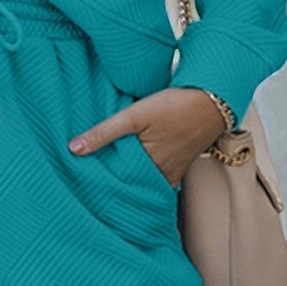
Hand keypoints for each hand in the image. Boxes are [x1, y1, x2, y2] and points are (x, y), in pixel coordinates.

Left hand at [67, 85, 228, 184]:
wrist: (213, 101)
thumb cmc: (176, 106)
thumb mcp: (134, 116)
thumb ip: (104, 133)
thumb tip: (73, 149)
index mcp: (147, 167)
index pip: (115, 183)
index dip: (98, 181)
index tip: (80, 181)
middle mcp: (160, 176)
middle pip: (129, 184)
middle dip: (111, 183)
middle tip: (88, 182)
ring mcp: (171, 174)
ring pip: (143, 182)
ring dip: (128, 179)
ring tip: (107, 175)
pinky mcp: (178, 167)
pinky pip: (157, 179)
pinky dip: (144, 176)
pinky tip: (135, 167)